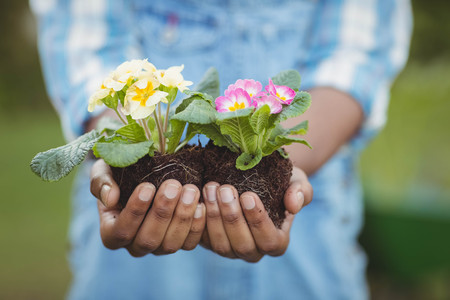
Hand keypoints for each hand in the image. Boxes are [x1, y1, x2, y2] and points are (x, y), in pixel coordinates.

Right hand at [90, 159, 205, 256]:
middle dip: (162, 212)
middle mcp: (135, 245)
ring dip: (182, 216)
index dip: (135, 211)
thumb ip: (100, 182)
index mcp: (112, 233)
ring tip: (190, 190)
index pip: (121, 231)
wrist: (147, 172)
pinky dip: (197, 225)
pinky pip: (189, 242)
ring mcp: (159, 247)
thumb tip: (110, 199)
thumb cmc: (120, 172)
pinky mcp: (180, 242)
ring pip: (170, 244)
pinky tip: (201, 204)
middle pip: (148, 240)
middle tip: (173, 185)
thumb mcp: (104, 170)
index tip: (147, 186)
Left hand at [200, 167, 311, 262]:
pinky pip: (202, 239)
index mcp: (277, 242)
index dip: (258, 221)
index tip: (248, 196)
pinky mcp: (210, 242)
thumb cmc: (281, 181)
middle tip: (225, 189)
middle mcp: (253, 251)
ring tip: (212, 188)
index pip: (270, 241)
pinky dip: (198, 220)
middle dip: (232, 217)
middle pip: (242, 245)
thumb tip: (294, 205)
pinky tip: (198, 197)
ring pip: (220, 244)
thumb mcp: (297, 180)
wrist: (257, 177)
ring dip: (214, 216)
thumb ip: (301, 191)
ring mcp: (230, 249)